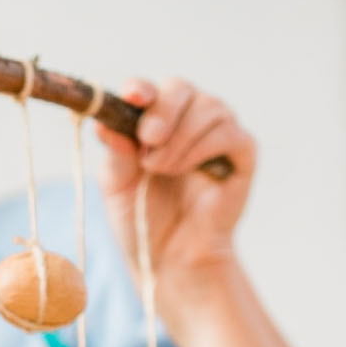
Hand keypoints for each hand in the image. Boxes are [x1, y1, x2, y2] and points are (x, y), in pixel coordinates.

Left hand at [97, 78, 258, 321]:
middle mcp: (187, 120)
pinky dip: (204, 146)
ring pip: (208, 107)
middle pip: (181, 89)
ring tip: (161, 169)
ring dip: (180, 137)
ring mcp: (217, 133)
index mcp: (153, 121)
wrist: (169, 258)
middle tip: (148, 141)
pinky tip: (185, 168)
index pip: (149, 90)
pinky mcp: (242, 153)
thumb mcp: (117, 186)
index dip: (141, 88)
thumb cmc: (141, 218)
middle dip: (162, 111)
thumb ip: (115, 154)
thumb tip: (104, 125)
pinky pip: (230, 132)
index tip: (133, 97)